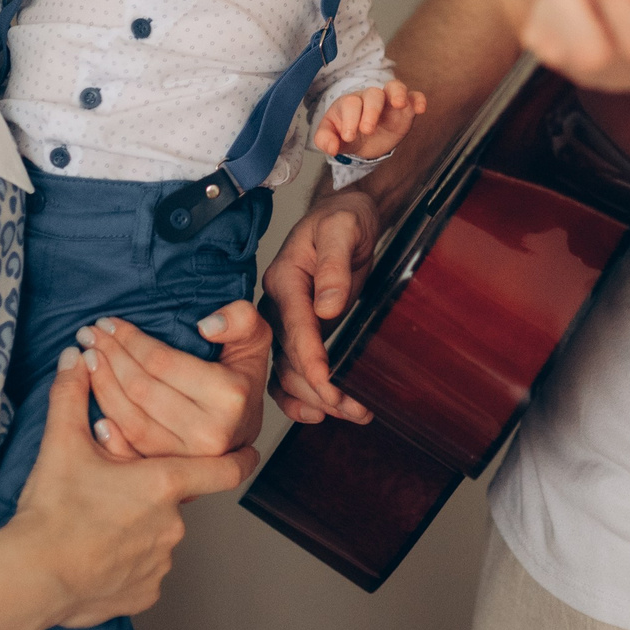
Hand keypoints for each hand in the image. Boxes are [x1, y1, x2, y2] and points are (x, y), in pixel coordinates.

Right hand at [6, 346, 253, 628]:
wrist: (31, 579)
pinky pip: (143, 572)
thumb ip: (71, 397)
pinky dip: (126, 564)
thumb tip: (75, 358)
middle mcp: (173, 524)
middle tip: (111, 494)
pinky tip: (97, 557)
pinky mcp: (145, 593)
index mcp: (164, 483)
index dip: (240, 459)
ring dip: (137, 529)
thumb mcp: (62, 446)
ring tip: (97, 526)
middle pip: (173, 501)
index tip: (250, 453)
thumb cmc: (52, 511)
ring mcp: (161, 562)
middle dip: (149, 495)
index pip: (225, 469)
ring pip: (157, 537)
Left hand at [74, 303, 269, 458]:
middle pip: (141, 389)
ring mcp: (188, 460)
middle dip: (109, 356)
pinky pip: (128, 450)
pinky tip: (88, 405)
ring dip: (100, 386)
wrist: (244, 431)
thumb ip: (241, 320)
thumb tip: (207, 326)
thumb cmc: (240, 380)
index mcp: (229, 397)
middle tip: (88, 335)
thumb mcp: (253, 340)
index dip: (130, 340)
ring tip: (86, 360)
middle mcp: (209, 433)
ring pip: (130, 419)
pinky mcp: (171, 475)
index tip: (109, 323)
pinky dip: (105, 428)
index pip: (162, 362)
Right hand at [261, 194, 377, 424]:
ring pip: (288, 370)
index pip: (294, 324)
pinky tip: (319, 413)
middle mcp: (279, 303)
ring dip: (315, 398)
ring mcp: (288, 320)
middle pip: (288, 356)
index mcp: (284, 277)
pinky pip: (291, 370)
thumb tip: (327, 306)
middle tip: (348, 407)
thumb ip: (333, 266)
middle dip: (317, 387)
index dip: (309, 356)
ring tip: (350, 413)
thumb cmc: (343, 218)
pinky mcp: (301, 332)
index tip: (327, 381)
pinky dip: (300, 396)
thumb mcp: (343, 228)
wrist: (347, 216)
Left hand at [314, 79, 426, 159]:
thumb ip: (325, 140)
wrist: (364, 140)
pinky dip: (418, 99)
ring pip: (394, 87)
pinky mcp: (406, 108)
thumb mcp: (331, 137)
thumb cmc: (347, 133)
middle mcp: (369, 98)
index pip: (350, 104)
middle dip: (371, 111)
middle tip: (367, 131)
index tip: (349, 137)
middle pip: (372, 94)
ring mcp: (389, 101)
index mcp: (350, 103)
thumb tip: (331, 148)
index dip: (350, 119)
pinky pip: (414, 97)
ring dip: (397, 93)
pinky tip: (420, 109)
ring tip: (399, 104)